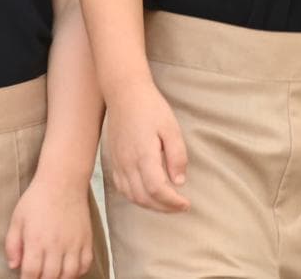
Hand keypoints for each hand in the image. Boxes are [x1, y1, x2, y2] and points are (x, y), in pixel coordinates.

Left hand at [5, 172, 95, 278]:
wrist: (63, 181)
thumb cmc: (37, 199)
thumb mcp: (17, 219)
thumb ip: (12, 244)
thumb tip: (14, 266)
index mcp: (36, 240)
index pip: (31, 274)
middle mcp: (56, 245)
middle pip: (50, 277)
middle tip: (39, 277)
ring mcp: (73, 243)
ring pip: (69, 275)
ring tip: (53, 275)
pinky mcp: (86, 239)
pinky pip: (85, 264)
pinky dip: (78, 272)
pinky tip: (69, 269)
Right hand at [102, 80, 189, 213]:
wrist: (124, 92)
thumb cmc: (150, 107)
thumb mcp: (171, 128)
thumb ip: (177, 156)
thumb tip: (179, 182)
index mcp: (143, 155)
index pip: (157, 190)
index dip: (173, 202)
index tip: (186, 203)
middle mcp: (128, 163)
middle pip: (144, 198)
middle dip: (164, 208)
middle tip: (180, 206)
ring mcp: (118, 162)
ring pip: (132, 196)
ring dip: (150, 205)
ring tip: (166, 202)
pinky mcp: (114, 160)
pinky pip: (122, 187)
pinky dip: (135, 197)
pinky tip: (147, 193)